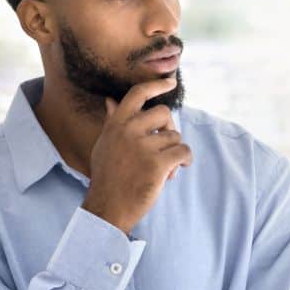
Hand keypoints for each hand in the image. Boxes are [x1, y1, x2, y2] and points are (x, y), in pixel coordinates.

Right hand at [80, 76, 192, 234]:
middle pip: (164, 113)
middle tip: (166, 146)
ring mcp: (143, 147)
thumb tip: (111, 100)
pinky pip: (183, 151)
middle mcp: (128, 131)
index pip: (137, 94)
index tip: (170, 82)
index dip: (156, 86)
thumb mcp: (104, 144)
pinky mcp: (157, 164)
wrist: (107, 207)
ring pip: (175, 137)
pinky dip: (185, 160)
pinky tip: (176, 170)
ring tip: (165, 169)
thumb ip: (112, 122)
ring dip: (175, 152)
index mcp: (116, 124)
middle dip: (170, 129)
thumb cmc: (107, 177)